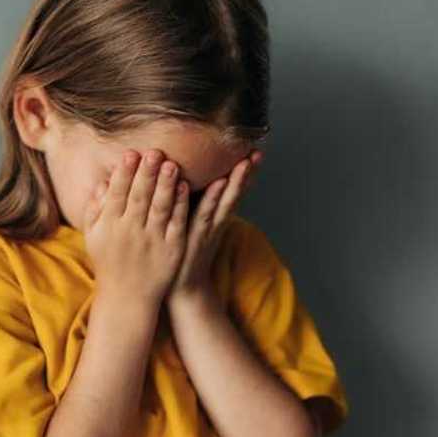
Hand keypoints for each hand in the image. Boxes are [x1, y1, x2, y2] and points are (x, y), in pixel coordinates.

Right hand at [81, 148, 189, 305]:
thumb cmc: (109, 262)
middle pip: (139, 198)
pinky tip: (184, 188)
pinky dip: (180, 205)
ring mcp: (152, 242)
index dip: (124, 174)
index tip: (131, 153)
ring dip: (166, 185)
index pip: (117, 195)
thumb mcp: (94, 237)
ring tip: (172, 164)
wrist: (127, 297)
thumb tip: (103, 182)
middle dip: (146, 174)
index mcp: (110, 226)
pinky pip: (176, 224)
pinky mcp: (171, 250)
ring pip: (159, 208)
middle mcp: (129, 232)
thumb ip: (96, 209)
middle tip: (154, 152)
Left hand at [165, 148, 263, 308]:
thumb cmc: (181, 253)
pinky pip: (205, 214)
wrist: (181, 288)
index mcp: (215, 216)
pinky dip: (212, 199)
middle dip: (246, 172)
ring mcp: (209, 229)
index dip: (243, 171)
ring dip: (236, 181)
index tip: (253, 148)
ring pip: (224, 200)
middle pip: (234, 192)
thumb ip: (190, 203)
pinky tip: (217, 183)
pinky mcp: (197, 237)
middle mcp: (216, 221)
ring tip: (245, 162)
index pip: (232, 189)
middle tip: (257, 151)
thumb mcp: (188, 224)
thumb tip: (186, 179)